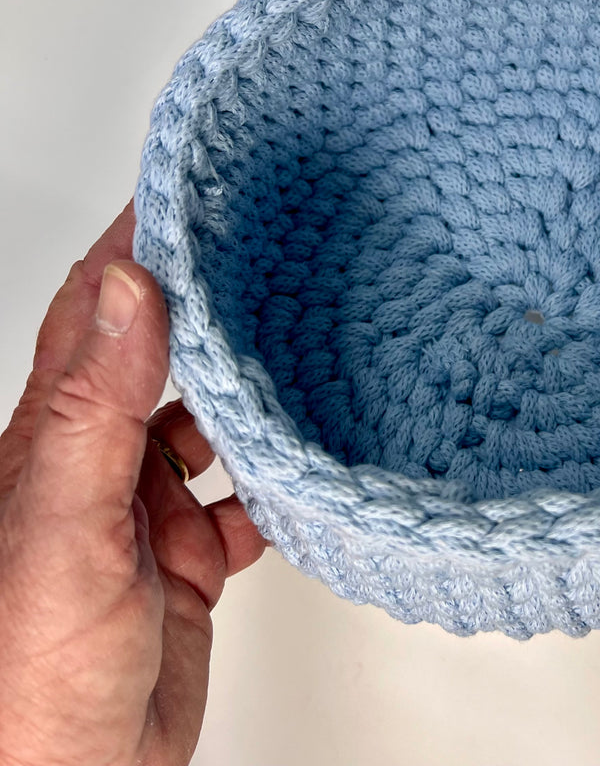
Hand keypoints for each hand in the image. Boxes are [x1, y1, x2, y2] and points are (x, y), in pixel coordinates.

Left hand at [0, 202, 267, 765]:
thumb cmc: (27, 678)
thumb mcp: (62, 528)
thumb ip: (99, 410)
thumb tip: (134, 293)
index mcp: (59, 436)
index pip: (100, 310)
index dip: (140, 246)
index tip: (189, 189)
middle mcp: (100, 462)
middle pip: (158, 353)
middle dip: (206, 300)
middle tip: (261, 248)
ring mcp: (144, 512)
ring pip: (206, 421)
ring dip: (247, 387)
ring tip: (299, 340)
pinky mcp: (185, 560)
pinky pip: (241, 499)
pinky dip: (275, 477)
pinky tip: (304, 461)